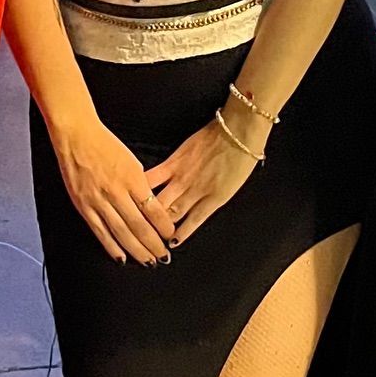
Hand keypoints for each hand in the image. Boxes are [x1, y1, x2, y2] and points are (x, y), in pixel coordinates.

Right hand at [50, 115, 176, 264]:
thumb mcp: (132, 161)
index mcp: (132, 179)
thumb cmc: (104, 144)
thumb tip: (151, 207)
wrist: (76, 136)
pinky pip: (100, 231)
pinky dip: (111, 246)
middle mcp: (116, 192)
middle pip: (139, 226)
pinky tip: (121, 257)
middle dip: (154, 244)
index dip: (163, 226)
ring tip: (148, 261)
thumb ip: (141, 185)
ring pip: (121, 232)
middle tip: (163, 256)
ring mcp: (99, 201)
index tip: (170, 235)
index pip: (153, 209)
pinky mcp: (84, 206)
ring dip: (136, 250)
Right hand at [145, 113, 266, 243]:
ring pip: (159, 202)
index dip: (178, 235)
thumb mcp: (232, 187)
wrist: (239, 132)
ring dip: (147, 213)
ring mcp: (183, 177)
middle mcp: (196, 193)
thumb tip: (202, 207)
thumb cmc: (241, 158)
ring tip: (136, 220)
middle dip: (158, 229)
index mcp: (214, 200)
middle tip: (147, 236)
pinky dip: (143, 188)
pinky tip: (133, 194)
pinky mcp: (174, 162)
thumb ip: (214, 199)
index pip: (191, 223)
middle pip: (171, 216)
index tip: (167, 244)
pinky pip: (154, 178)